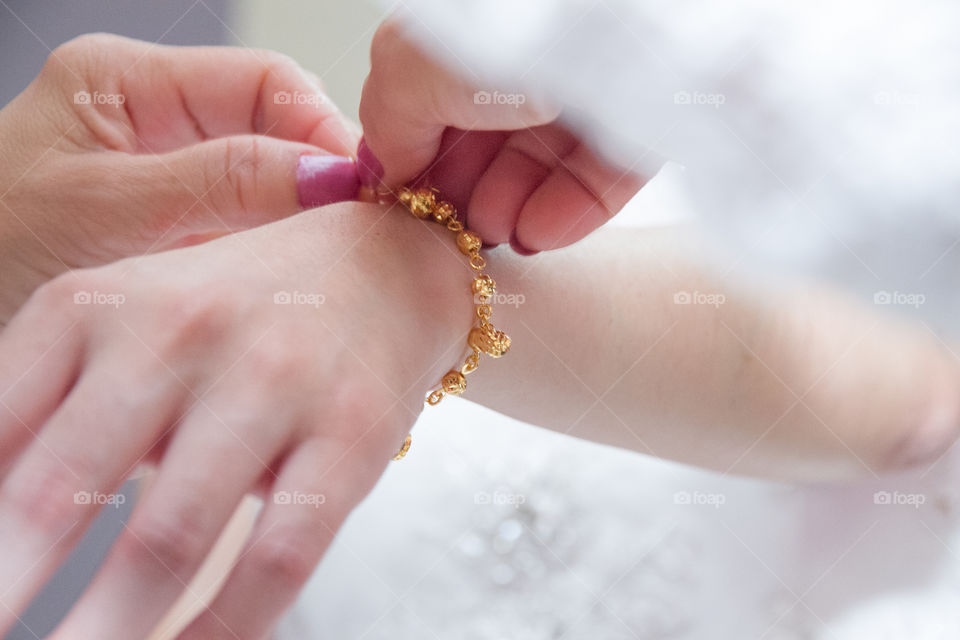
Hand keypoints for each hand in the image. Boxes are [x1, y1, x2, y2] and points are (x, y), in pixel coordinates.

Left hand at [0, 34, 361, 322]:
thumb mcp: (104, 209)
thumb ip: (218, 182)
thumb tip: (328, 176)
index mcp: (129, 84)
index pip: (265, 83)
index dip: (323, 130)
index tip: (362, 189)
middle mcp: (159, 126)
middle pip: (278, 132)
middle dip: (322, 181)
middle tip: (362, 234)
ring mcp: (173, 183)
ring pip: (272, 189)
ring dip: (305, 225)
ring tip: (338, 267)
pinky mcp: (181, 237)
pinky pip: (251, 236)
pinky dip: (279, 261)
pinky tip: (299, 289)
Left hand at [0, 201, 470, 638]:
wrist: (383, 259)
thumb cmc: (235, 306)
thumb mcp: (126, 321)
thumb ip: (46, 404)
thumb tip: (3, 530)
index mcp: (98, 304)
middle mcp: (179, 331)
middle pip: (62, 494)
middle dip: (12, 589)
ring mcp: (272, 380)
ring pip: (169, 537)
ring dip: (106, 628)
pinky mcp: (351, 431)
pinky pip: (278, 554)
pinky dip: (226, 628)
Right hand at [357, 14, 648, 254]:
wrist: (617, 22)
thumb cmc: (498, 31)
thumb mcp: (408, 69)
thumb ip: (389, 121)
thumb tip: (386, 170)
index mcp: (465, 38)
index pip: (438, 108)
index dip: (422, 161)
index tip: (412, 205)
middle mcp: (524, 57)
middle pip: (489, 142)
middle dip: (466, 194)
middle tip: (453, 231)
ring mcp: (587, 87)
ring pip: (543, 166)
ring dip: (510, 211)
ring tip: (494, 235)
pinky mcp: (642, 122)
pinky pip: (601, 178)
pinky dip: (565, 213)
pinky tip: (536, 236)